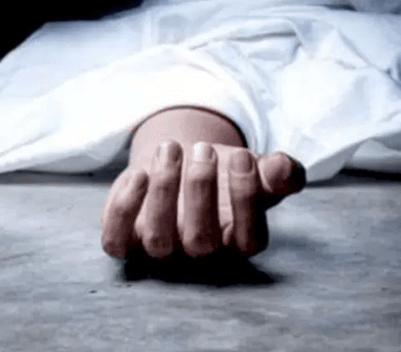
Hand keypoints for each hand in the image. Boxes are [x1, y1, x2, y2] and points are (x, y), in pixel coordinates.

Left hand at [101, 141, 304, 259]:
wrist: (180, 163)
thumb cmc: (225, 172)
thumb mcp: (256, 168)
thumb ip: (278, 172)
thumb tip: (283, 168)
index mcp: (236, 241)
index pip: (248, 240)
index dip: (246, 200)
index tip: (242, 157)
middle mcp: (199, 251)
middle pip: (201, 241)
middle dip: (201, 191)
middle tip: (202, 149)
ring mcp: (160, 248)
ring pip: (158, 241)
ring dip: (164, 192)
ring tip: (171, 149)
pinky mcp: (127, 238)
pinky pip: (117, 240)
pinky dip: (124, 210)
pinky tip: (138, 174)